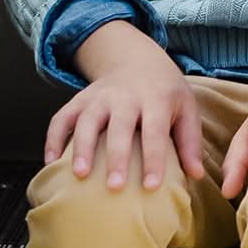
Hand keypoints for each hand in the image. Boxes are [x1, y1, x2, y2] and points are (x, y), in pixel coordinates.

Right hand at [46, 22, 204, 192]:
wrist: (138, 60)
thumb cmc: (166, 94)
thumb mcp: (186, 109)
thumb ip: (190, 142)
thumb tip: (196, 176)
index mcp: (156, 99)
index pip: (155, 132)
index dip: (153, 159)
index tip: (151, 187)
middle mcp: (125, 96)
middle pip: (119, 127)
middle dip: (116, 157)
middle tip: (115, 187)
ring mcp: (99, 97)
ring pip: (87, 121)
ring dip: (82, 148)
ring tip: (80, 176)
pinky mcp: (79, 99)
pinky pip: (61, 118)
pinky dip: (53, 138)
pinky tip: (51, 162)